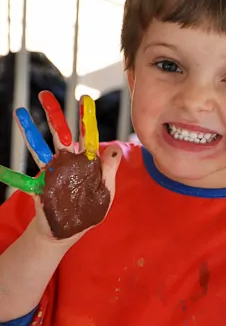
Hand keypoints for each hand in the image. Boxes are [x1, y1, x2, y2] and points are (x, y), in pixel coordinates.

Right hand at [0, 91, 121, 241]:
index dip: (86, 118)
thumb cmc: (89, 211)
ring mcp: (51, 172)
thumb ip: (109, 170)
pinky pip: (23, 180)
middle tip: (45, 94)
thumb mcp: (106, 192)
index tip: (85, 98)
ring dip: (29, 130)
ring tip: (20, 112)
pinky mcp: (39, 186)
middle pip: (60, 133)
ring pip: (39, 147)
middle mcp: (66, 162)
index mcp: (85, 162)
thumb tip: (114, 148)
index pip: (87, 136)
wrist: (68, 232)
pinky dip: (10, 175)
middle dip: (53, 114)